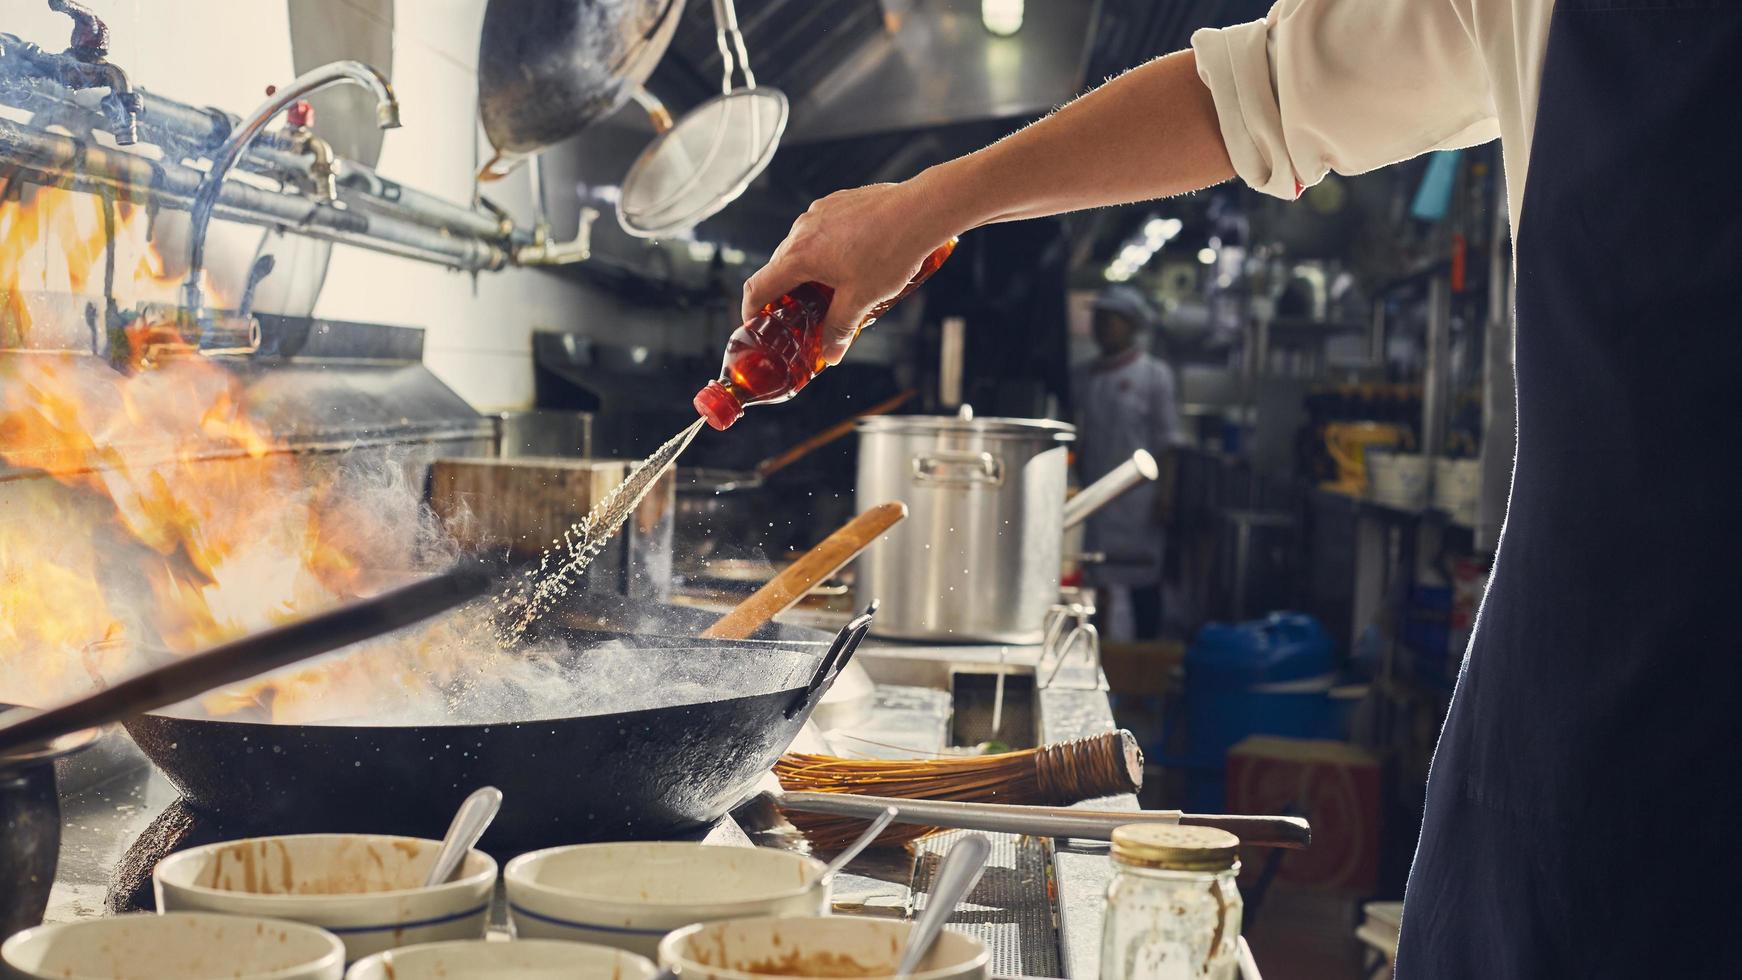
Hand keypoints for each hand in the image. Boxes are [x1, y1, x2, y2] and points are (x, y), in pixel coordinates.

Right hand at [742, 178, 958, 364]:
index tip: (756, 322)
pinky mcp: (837, 202)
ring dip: (807, 269)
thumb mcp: (862, 299)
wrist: (920, 211)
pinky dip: (825, 249)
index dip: (751, 309)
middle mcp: (802, 230)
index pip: (758, 286)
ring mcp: (819, 212)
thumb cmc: (890, 251)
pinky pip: (821, 230)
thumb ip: (840, 328)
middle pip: (779, 267)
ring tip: (831, 288)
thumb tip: (831, 353)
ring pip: (801, 247)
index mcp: (799, 256)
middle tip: (800, 314)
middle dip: (786, 293)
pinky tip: (851, 260)